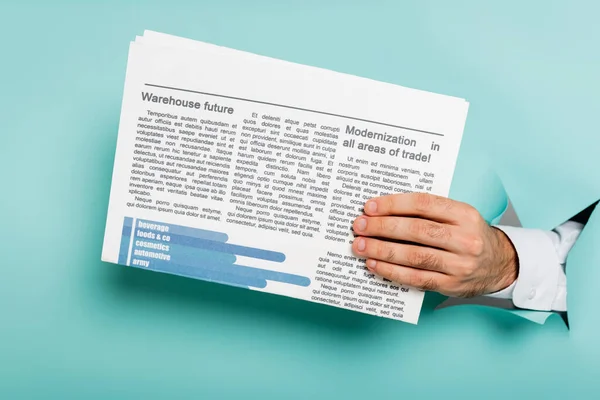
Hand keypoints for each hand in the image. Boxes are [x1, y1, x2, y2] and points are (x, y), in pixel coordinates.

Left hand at [351, 193, 517, 297]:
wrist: (499, 264)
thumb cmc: (468, 235)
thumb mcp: (457, 216)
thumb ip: (427, 212)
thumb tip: (382, 212)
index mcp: (465, 214)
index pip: (424, 204)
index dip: (394, 204)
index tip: (369, 206)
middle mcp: (465, 239)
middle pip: (416, 230)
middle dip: (382, 227)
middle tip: (359, 226)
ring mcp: (460, 264)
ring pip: (414, 256)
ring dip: (382, 250)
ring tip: (360, 246)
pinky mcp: (451, 285)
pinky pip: (416, 278)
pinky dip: (392, 271)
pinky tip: (374, 264)